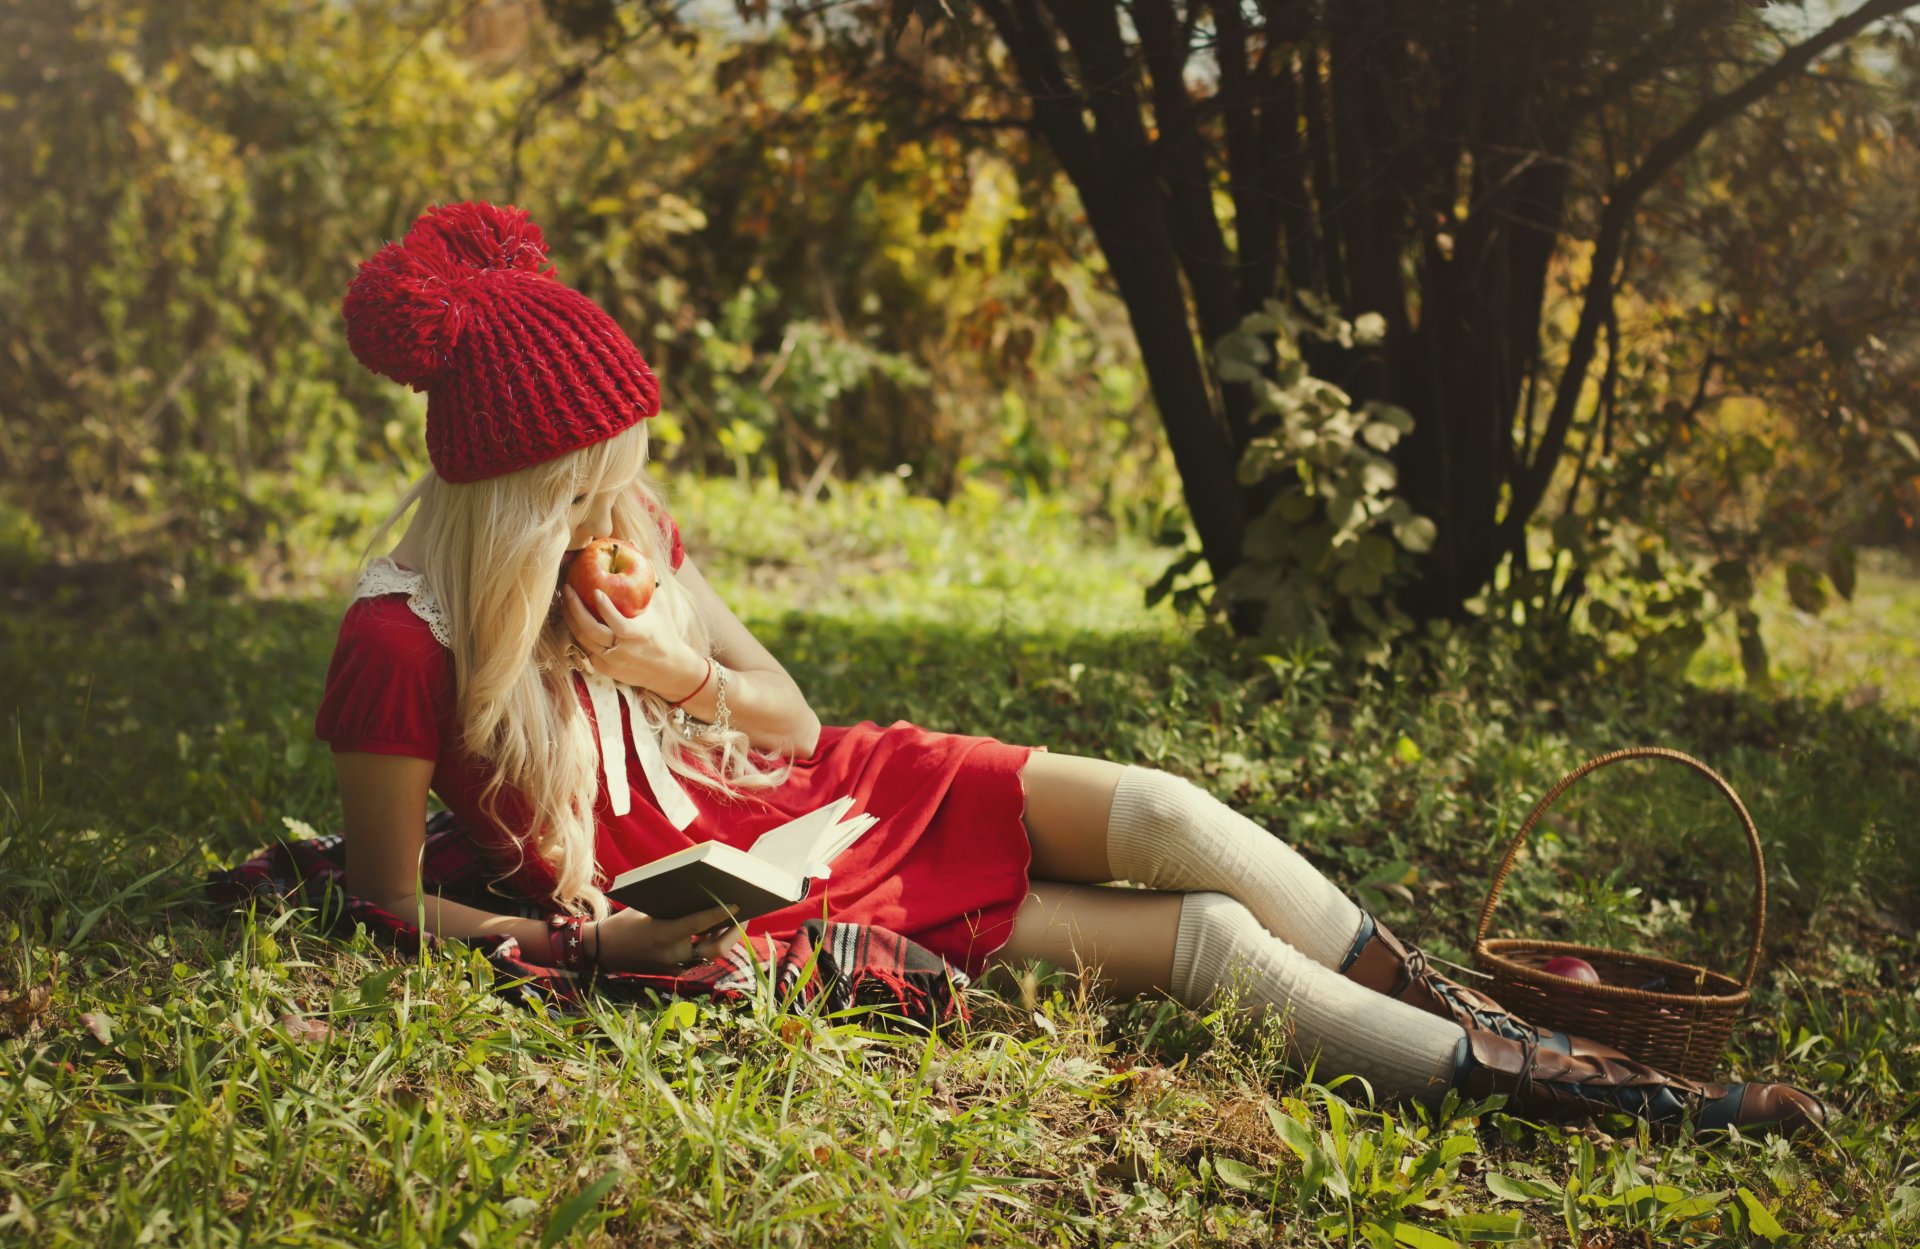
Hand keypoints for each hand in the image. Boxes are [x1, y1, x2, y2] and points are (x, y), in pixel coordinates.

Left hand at [562, 583, 706, 698]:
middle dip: (575, 609)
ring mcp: (612, 662)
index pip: (619, 625)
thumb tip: (633, 544)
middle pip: (592, 632)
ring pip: (583, 640)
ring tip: (565, 600)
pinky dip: (577, 632)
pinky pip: (584, 649)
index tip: (595, 591)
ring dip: (571, 619)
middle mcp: (624, 651)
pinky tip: (572, 617)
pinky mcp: (605, 669)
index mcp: (640, 635)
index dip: (606, 609)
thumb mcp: (660, 604)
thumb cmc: (664, 630)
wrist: (668, 669)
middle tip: (568, 589)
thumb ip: (647, 576)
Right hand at [588, 904, 745, 973]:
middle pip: (715, 949)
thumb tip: (704, 895)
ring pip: (709, 955)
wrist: (603, 951)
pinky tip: (713, 931)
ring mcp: (673, 966)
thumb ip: (674, 907)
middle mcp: (672, 953)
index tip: (738, 904)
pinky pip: (698, 958)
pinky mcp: (672, 971)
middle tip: (744, 917)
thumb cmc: (625, 922)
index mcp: (664, 933)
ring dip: (723, 938)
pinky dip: (706, 945)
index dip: (721, 914)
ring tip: (734, 921)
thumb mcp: (647, 908)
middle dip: (733, 934)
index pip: (700, 924)